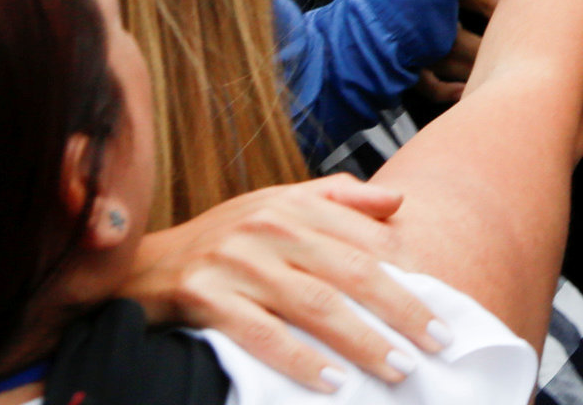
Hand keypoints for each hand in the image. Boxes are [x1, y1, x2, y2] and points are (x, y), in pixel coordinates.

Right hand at [118, 177, 441, 390]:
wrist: (138, 265)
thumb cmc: (224, 238)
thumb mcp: (278, 204)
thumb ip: (339, 199)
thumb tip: (398, 200)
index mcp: (295, 205)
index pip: (368, 241)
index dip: (409, 275)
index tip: (443, 305)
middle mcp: (270, 229)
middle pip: (353, 274)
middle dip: (401, 311)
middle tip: (436, 342)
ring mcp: (237, 263)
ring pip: (316, 306)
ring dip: (362, 342)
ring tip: (398, 367)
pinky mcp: (205, 298)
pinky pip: (263, 336)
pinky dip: (301, 361)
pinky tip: (333, 382)